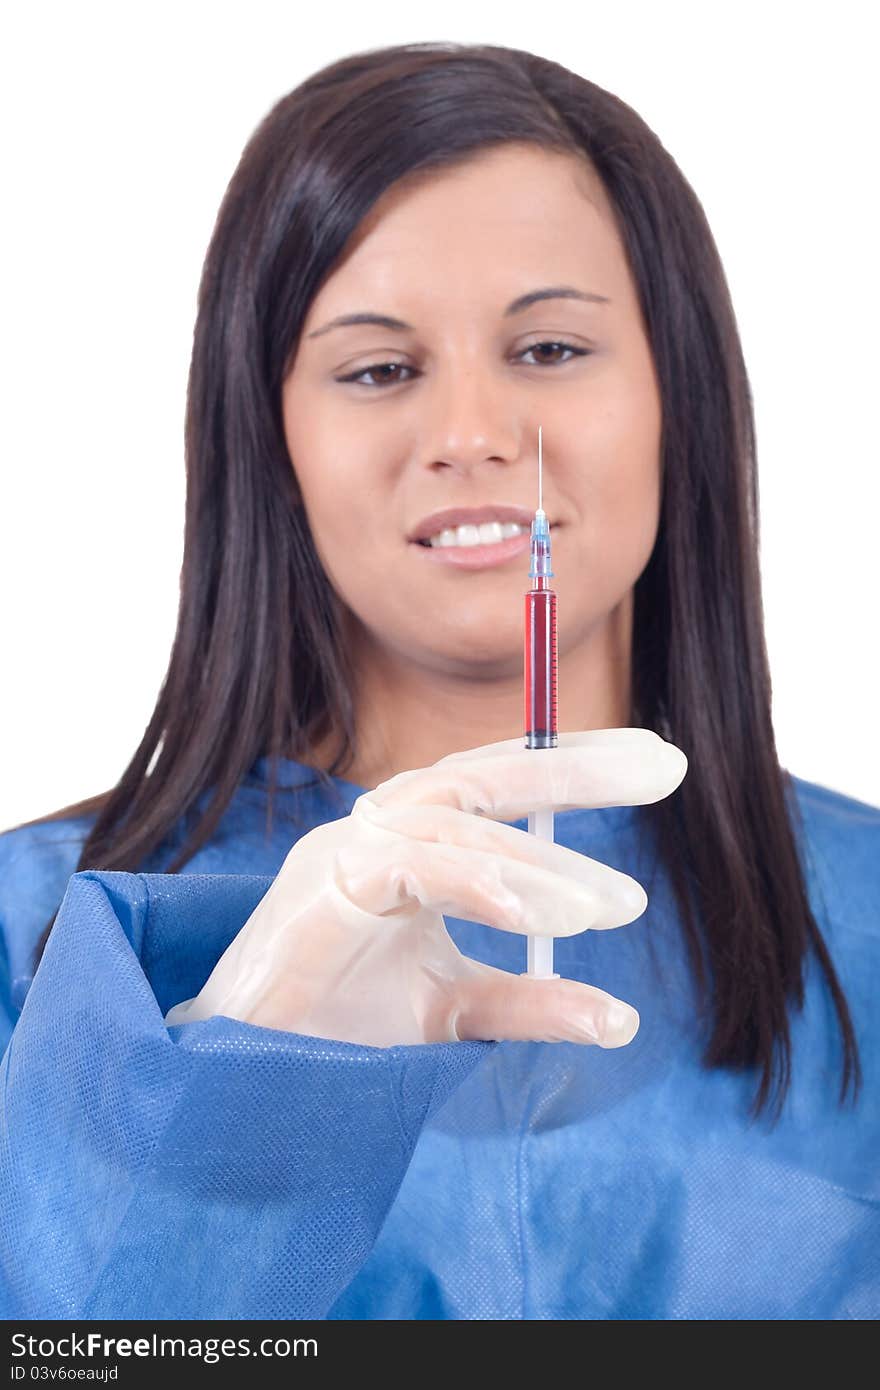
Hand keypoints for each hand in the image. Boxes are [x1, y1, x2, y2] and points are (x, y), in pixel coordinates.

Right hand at [164, 728, 686, 1047]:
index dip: (578, 765)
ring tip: (616, 906)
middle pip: (488, 774)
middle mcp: (381, 829)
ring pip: (460, 824)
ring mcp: (349, 848)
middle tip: (667, 767)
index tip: (658, 762)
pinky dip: (482, 884)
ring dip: (544, 866)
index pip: (501, 782)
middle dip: (578, 768)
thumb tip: (622, 1019)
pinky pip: (415, 865)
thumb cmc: (337, 1030)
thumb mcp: (453, 1012)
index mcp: (412, 842)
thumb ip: (528, 1003)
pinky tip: (541, 915)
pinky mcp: (324, 884)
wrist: (242, 1081)